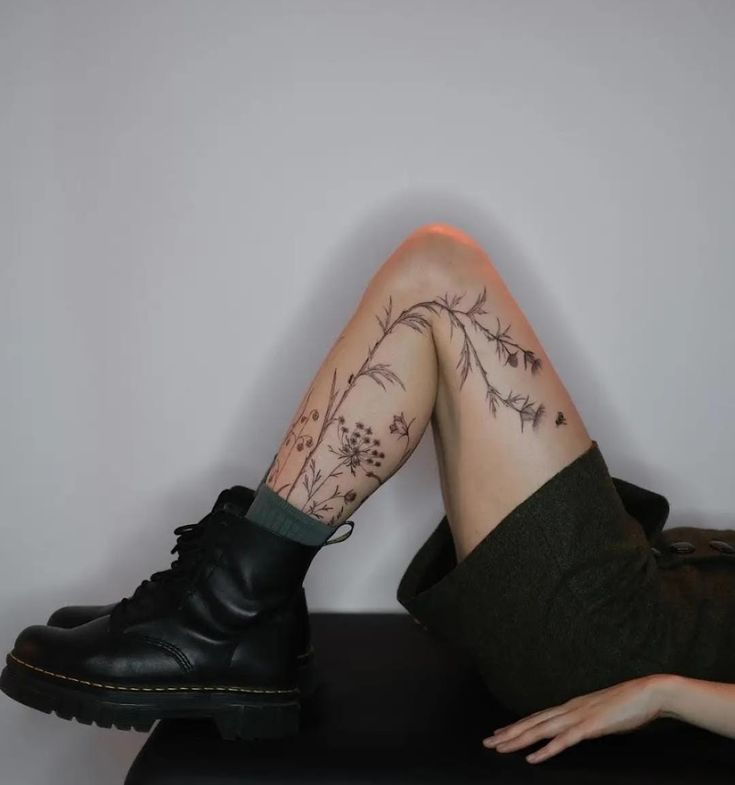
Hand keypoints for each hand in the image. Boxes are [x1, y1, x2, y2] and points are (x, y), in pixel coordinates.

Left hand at [482, 675, 665, 763]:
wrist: (649, 692)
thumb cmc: (629, 704)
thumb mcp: (603, 713)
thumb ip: (588, 720)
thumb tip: (580, 729)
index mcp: (572, 706)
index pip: (538, 717)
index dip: (518, 725)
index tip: (500, 732)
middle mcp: (569, 709)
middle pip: (533, 722)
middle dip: (509, 732)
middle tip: (488, 742)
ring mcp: (578, 716)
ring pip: (541, 730)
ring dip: (518, 739)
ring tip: (500, 747)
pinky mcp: (590, 726)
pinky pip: (564, 741)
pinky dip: (546, 750)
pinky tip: (532, 758)